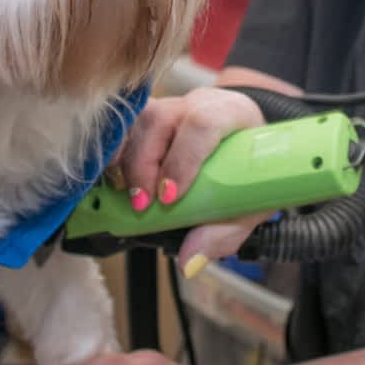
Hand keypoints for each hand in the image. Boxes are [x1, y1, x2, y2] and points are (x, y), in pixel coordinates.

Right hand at [114, 88, 267, 271]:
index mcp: (232, 114)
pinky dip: (115, 155)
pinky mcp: (148, 116)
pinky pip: (124, 127)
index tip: (169, 198)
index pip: (203, 123)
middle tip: (142, 206)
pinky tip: (115, 181)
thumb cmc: (250, 170)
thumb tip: (189, 261)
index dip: (182, 159)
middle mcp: (197, 102)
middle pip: (160, 119)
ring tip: (129, 197)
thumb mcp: (250, 203)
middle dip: (144, 166)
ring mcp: (169, 106)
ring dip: (125, 162)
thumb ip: (223, 232)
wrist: (248, 147)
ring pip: (136, 121)